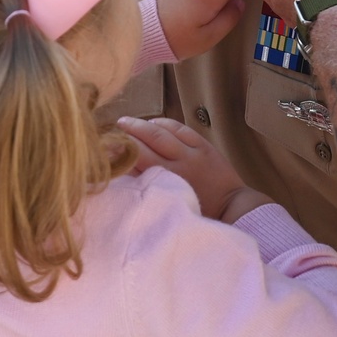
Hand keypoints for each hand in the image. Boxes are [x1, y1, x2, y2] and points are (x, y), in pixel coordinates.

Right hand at [118, 116, 267, 221]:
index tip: (104, 147)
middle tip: (111, 131)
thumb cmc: (199, 213)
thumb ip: (148, 188)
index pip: (138, 158)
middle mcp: (180, 162)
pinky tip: (152, 123)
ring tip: (126, 122)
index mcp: (170, 179)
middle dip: (128, 133)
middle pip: (148, 140)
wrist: (232, 207)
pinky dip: (164, 123)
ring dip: (142, 125)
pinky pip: (180, 128)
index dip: (119, 150)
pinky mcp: (204, 144)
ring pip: (163, 131)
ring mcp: (193, 151)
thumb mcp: (170, 204)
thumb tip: (124, 173)